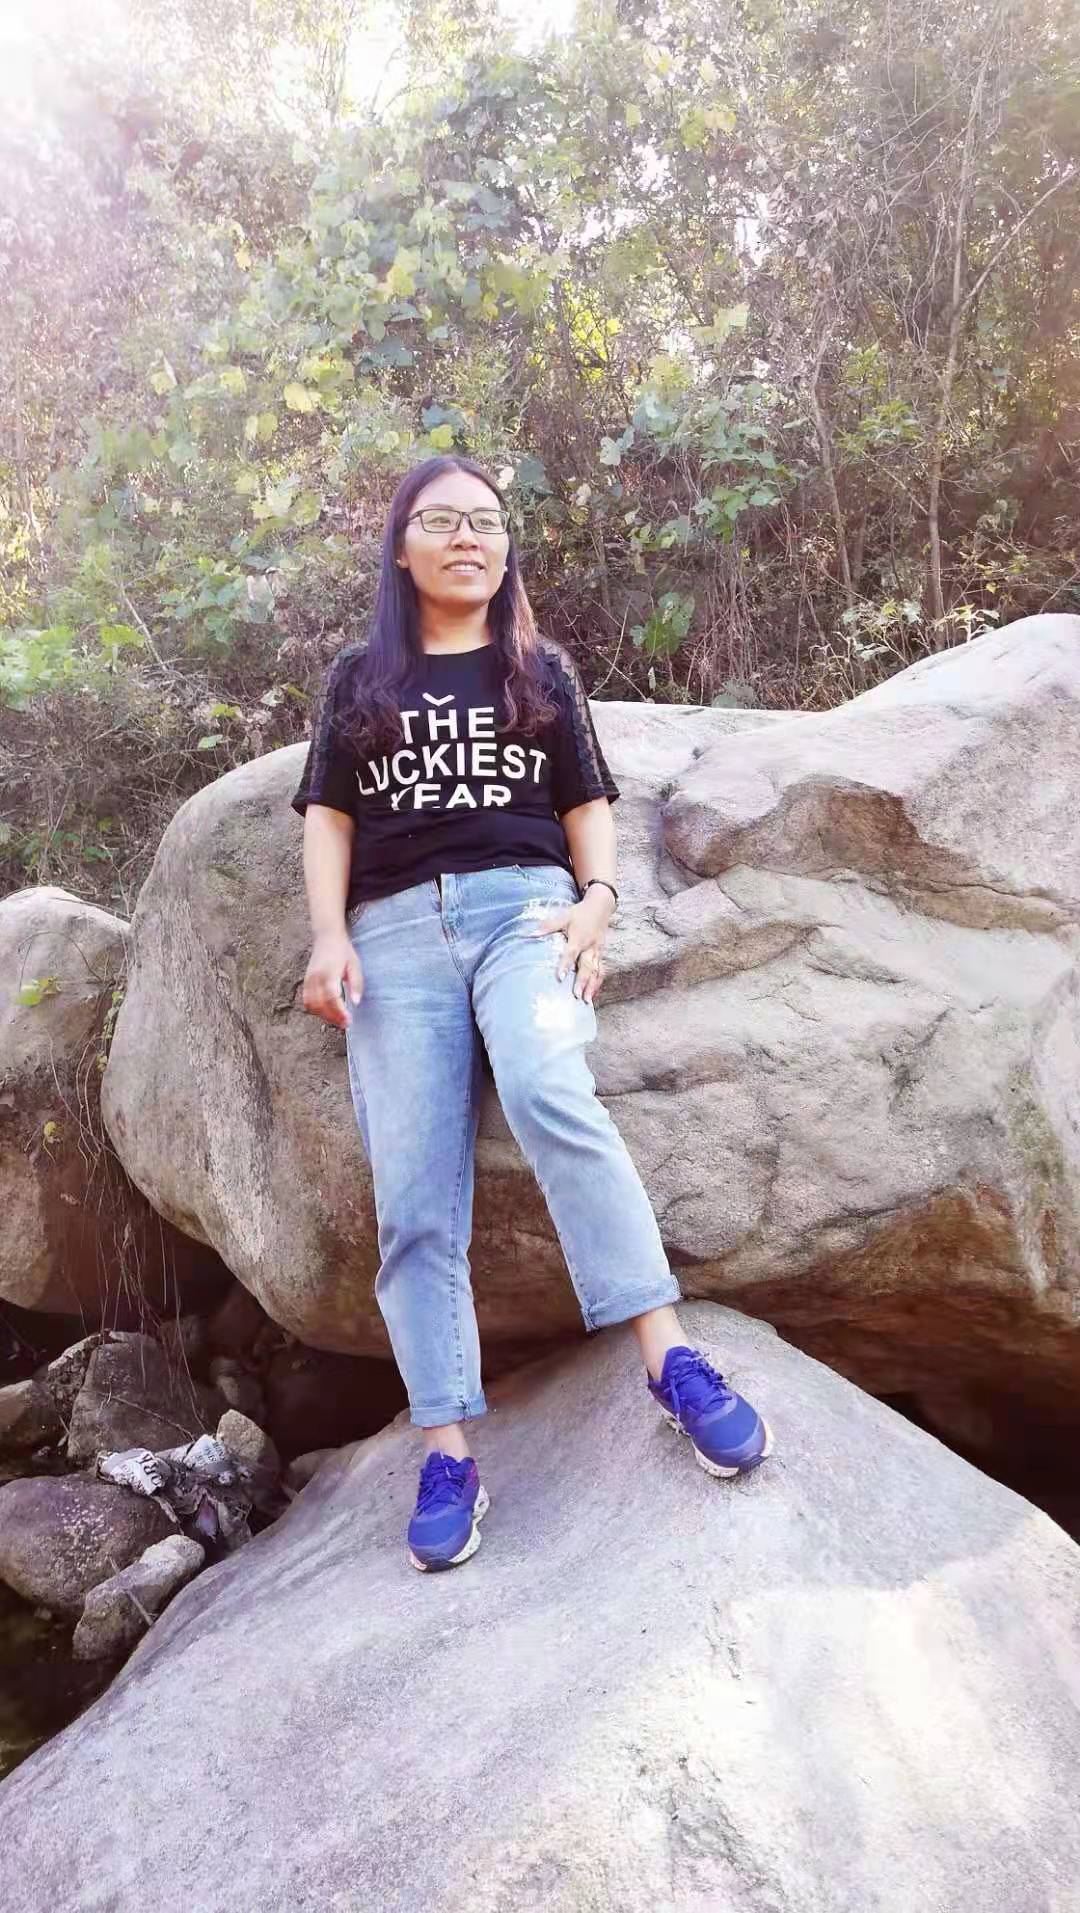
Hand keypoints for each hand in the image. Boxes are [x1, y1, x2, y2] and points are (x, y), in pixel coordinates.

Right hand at [302, 929, 363, 1029]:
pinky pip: (307, 1000)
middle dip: (332, 1017)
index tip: (348, 1021)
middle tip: (345, 1023)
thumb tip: (356, 1002)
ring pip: (311, 1005)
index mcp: (329, 973)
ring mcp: (309, 980)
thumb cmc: (343, 951)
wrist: (327, 937)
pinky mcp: (305, 981)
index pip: (332, 998)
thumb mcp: (355, 965)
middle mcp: (316, 977)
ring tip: (337, 1020)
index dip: (339, 1012)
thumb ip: (356, 984)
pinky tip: (326, 1012)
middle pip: (320, 1005)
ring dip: (323, 1016)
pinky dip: (315, 1010)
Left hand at [525, 889, 613, 1003]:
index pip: (571, 953)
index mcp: (579, 937)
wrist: (601, 907)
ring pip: (596, 971)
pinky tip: (593, 993)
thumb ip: (548, 926)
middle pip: (586, 966)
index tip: (560, 978)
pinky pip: (601, 970)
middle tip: (577, 995)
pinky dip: (598, 982)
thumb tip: (530, 934)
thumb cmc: (580, 913)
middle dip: (582, 981)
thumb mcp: (564, 916)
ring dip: (592, 986)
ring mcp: (597, 951)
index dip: (565, 965)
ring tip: (587, 1000)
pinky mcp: (601, 954)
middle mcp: (590, 946)